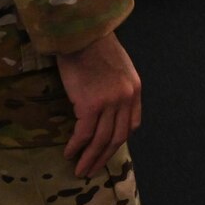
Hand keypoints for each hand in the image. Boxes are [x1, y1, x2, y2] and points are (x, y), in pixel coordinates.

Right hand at [55, 31, 141, 177]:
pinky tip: (69, 153)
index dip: (119, 140)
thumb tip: (106, 109)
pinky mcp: (91, 104)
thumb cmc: (94, 48)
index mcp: (134, 89)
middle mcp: (126, 98)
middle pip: (117, 137)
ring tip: (80, 169)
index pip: (132, 124)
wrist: (81, 35)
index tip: (107, 149)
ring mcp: (110, 102)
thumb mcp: (118, 68)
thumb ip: (117, 89)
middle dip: (104, 156)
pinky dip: (76, 146)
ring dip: (89, 157)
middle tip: (91, 170)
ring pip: (101, 139)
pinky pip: (84, 133)